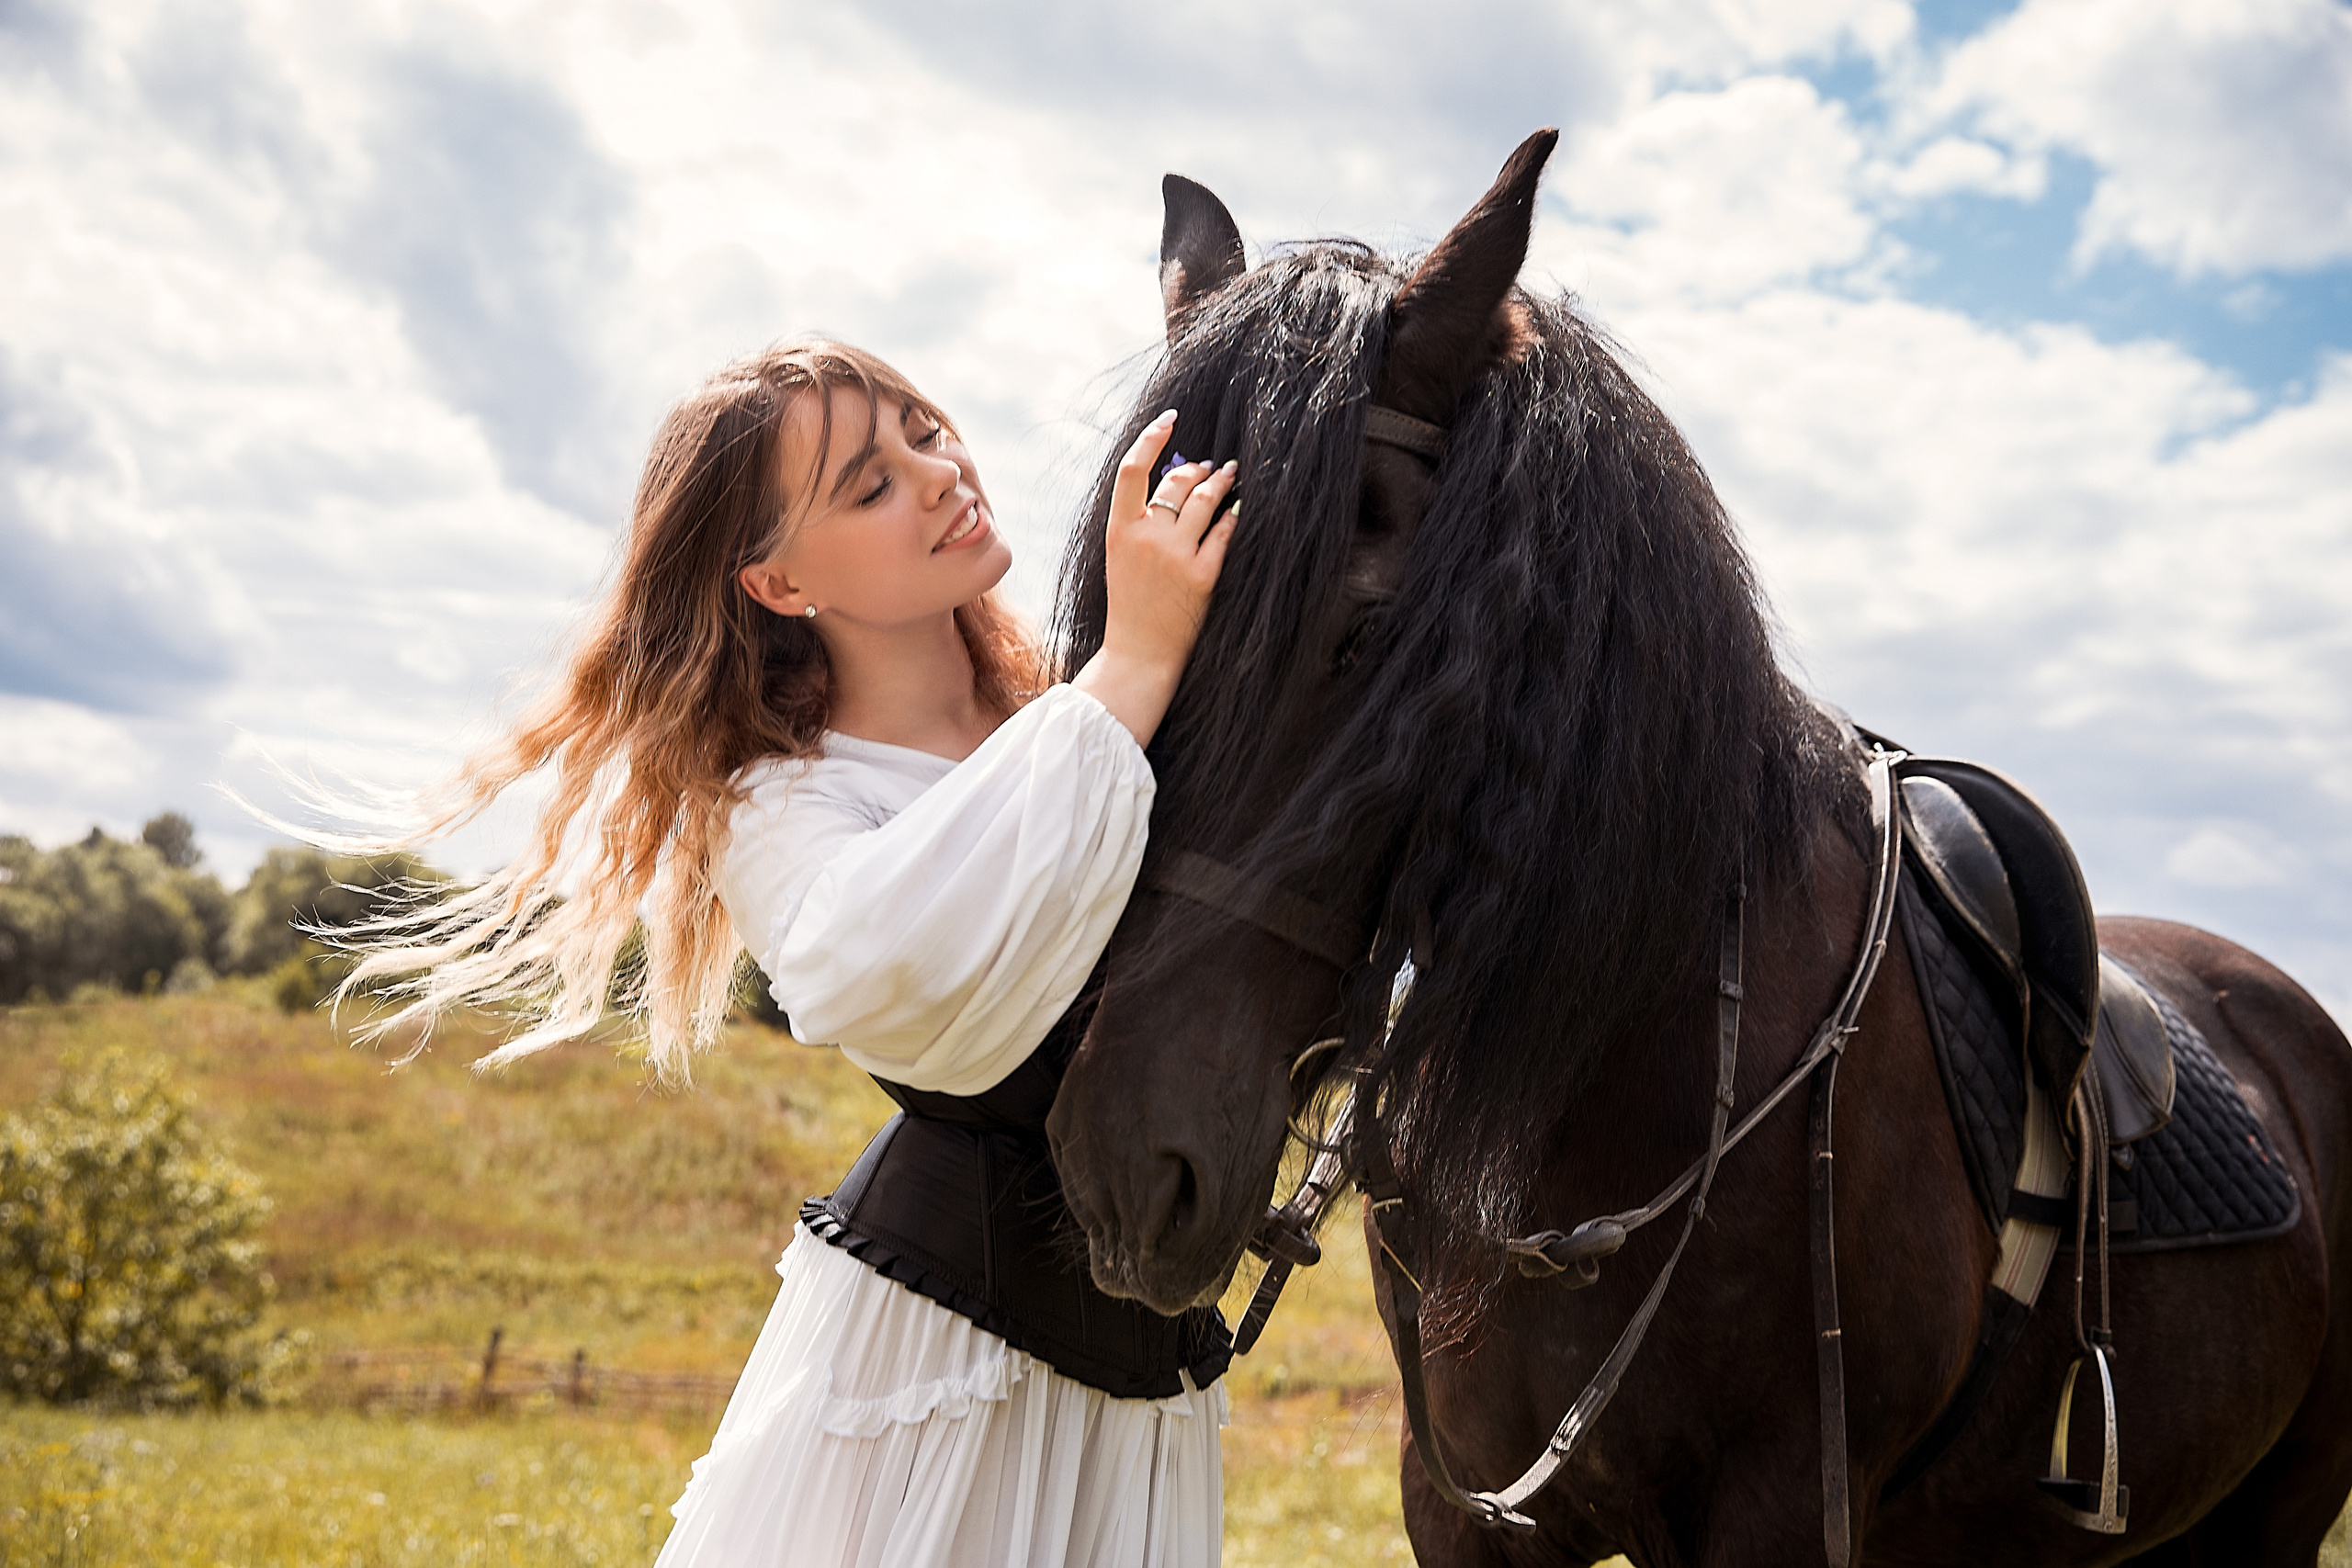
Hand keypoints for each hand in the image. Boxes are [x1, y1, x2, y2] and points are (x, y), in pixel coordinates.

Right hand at [1073, 410, 1238, 746]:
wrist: (1138, 656)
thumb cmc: (1131, 606)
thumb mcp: (1121, 558)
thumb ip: (1139, 522)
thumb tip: (1174, 480)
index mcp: (1118, 531)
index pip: (1131, 470)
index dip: (1151, 438)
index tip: (1169, 420)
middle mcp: (1145, 537)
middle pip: (1176, 481)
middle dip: (1196, 469)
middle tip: (1208, 468)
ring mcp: (1174, 556)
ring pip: (1204, 500)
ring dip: (1220, 484)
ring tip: (1229, 477)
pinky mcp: (1202, 575)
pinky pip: (1224, 533)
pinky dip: (1231, 520)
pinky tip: (1237, 514)